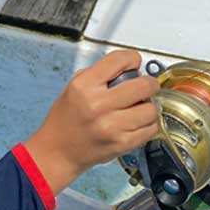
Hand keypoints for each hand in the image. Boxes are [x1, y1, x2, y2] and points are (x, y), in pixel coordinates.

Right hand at [24, 50, 159, 194]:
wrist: (58, 150)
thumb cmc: (65, 119)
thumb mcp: (73, 86)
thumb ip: (100, 74)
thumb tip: (129, 68)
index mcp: (84, 85)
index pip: (121, 60)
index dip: (132, 59)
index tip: (134, 63)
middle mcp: (98, 105)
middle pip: (144, 85)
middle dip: (148, 83)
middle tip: (145, 86)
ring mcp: (111, 126)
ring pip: (151, 109)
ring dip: (148, 106)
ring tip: (138, 108)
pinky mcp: (121, 143)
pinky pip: (150, 129)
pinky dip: (148, 124)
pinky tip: (137, 122)